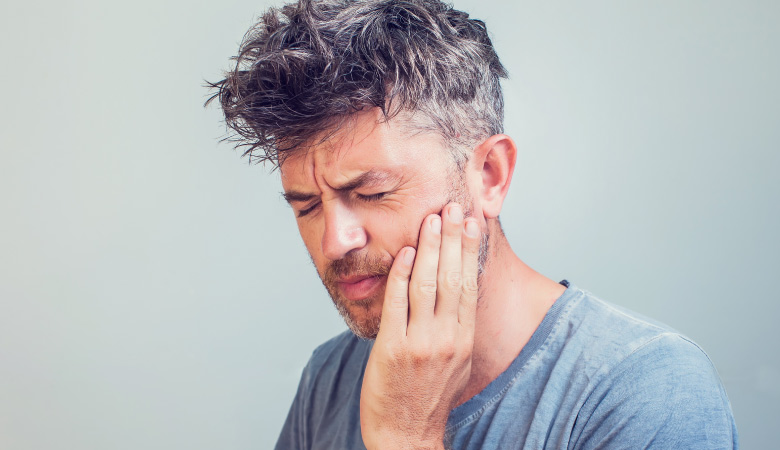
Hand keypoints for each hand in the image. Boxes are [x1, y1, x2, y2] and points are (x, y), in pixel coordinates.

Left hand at [360, 203, 481, 449]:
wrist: (407, 435)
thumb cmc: (429, 396)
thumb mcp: (455, 361)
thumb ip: (456, 327)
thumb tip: (456, 293)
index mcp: (463, 339)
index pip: (469, 283)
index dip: (469, 249)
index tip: (471, 222)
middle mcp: (447, 338)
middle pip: (451, 277)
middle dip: (452, 238)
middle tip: (452, 206)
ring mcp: (420, 343)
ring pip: (426, 285)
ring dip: (428, 248)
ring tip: (431, 220)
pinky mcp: (393, 348)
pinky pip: (397, 304)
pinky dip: (400, 275)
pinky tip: (402, 252)